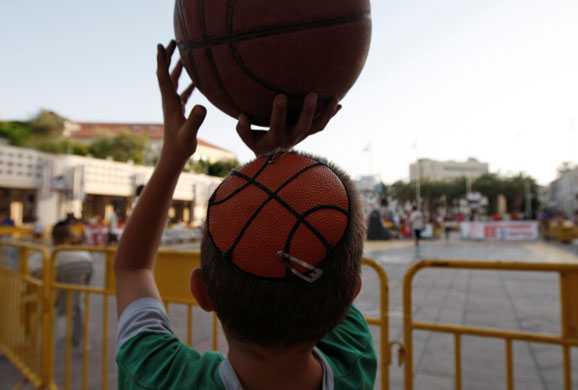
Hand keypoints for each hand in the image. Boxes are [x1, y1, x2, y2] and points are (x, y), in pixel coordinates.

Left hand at [156, 40, 205, 168]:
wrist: (174, 156)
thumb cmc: (181, 146)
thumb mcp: (190, 133)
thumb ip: (195, 120)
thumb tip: (201, 106)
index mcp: (170, 102)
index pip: (164, 76)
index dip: (162, 59)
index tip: (161, 44)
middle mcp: (170, 101)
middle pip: (167, 74)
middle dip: (168, 57)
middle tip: (173, 41)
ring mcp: (174, 106)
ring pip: (174, 82)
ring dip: (177, 67)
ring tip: (183, 54)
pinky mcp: (179, 112)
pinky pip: (182, 92)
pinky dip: (186, 83)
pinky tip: (194, 81)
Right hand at [236, 93, 340, 156]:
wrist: (275, 163)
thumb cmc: (260, 146)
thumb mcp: (249, 140)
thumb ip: (243, 129)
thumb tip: (242, 116)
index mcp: (275, 138)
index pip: (277, 125)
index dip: (279, 112)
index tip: (280, 96)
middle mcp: (291, 138)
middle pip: (303, 126)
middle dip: (308, 110)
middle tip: (312, 94)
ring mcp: (302, 136)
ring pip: (316, 126)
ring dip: (326, 113)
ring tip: (334, 98)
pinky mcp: (308, 134)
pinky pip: (321, 125)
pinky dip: (330, 115)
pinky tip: (338, 104)